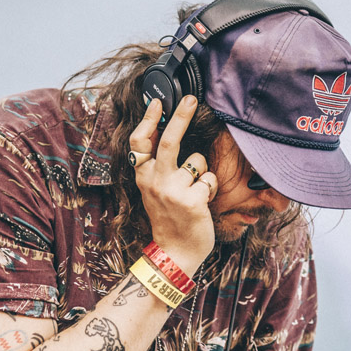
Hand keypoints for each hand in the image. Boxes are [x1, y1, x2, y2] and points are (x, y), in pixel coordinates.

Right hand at [130, 96, 217, 273]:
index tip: (158, 101)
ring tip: (194, 190)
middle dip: (181, 116)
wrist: (175, 252)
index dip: (148, 119)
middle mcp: (155, 181)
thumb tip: (159, 130)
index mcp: (143, 177)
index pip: (140, 142)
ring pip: (197, 160)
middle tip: (192, 99)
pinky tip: (202, 202)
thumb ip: (156, 163)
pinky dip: (210, 188)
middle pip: (170, 140)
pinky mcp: (193, 201)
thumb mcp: (153, 189)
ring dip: (201, 171)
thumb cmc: (169, 217)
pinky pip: (209, 179)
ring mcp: (174, 191)